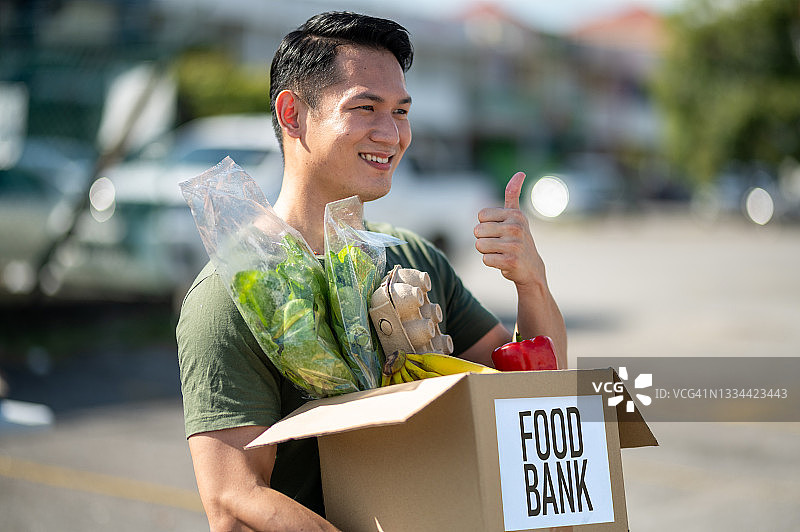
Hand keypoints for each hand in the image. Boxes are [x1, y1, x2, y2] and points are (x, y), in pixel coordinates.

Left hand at [474, 172, 545, 291]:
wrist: (531, 268)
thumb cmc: (518, 239)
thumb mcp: (517, 216)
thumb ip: (513, 194)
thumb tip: (520, 172)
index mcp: (515, 215)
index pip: (481, 216)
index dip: (486, 225)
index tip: (500, 231)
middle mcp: (516, 227)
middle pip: (478, 230)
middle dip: (484, 239)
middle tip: (500, 244)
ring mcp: (514, 245)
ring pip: (479, 245)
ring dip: (487, 251)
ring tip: (501, 252)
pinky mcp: (511, 261)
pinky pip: (485, 259)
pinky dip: (491, 262)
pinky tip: (503, 262)